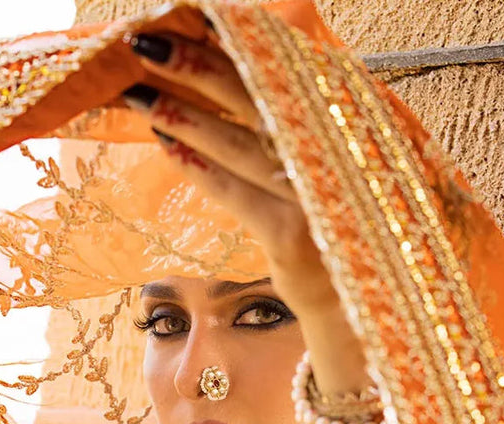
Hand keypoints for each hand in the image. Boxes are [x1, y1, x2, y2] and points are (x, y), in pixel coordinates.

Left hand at [125, 31, 369, 395]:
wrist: (363, 313)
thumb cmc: (338, 234)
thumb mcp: (329, 171)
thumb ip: (298, 123)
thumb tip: (251, 69)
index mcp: (349, 125)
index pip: (288, 71)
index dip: (242, 42)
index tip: (198, 16)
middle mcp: (339, 153)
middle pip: (259, 97)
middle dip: (200, 66)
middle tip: (148, 44)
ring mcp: (318, 196)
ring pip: (241, 142)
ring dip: (186, 114)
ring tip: (140, 93)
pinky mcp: (294, 238)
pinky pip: (238, 194)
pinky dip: (202, 169)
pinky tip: (166, 146)